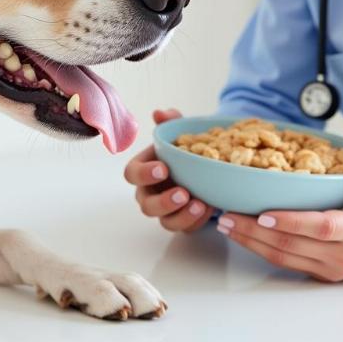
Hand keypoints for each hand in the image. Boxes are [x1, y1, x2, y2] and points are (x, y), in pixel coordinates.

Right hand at [123, 109, 215, 232]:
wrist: (205, 161)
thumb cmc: (184, 147)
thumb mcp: (179, 130)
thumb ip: (170, 121)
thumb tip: (160, 113)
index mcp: (142, 170)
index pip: (132, 174)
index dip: (144, 174)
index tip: (163, 168)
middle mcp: (149, 193)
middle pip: (146, 206)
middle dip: (164, 202)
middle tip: (183, 192)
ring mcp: (166, 211)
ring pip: (166, 222)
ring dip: (182, 216)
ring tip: (201, 205)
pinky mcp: (183, 221)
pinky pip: (186, 228)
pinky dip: (197, 221)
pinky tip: (211, 208)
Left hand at [216, 146, 342, 281]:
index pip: (320, 227)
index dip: (290, 222)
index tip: (263, 212)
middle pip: (292, 246)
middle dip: (255, 232)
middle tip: (225, 216)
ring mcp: (333, 268)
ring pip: (285, 258)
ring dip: (252, 243)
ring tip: (225, 224)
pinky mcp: (326, 273)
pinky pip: (290, 262)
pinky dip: (264, 250)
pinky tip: (244, 235)